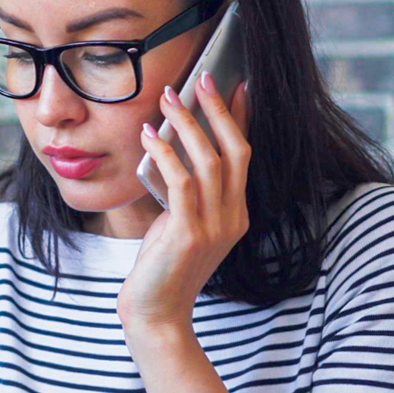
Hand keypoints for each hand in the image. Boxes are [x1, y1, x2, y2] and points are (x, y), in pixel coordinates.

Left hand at [121, 73, 252, 335]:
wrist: (155, 314)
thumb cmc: (160, 268)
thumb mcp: (177, 223)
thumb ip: (182, 193)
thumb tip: (168, 146)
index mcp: (237, 214)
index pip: (244, 157)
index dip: (242, 119)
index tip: (238, 85)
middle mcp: (234, 218)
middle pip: (236, 151)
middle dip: (220, 110)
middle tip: (202, 78)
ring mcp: (216, 227)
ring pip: (209, 161)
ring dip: (187, 124)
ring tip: (168, 97)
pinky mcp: (190, 234)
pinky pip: (181, 182)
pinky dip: (165, 153)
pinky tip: (148, 134)